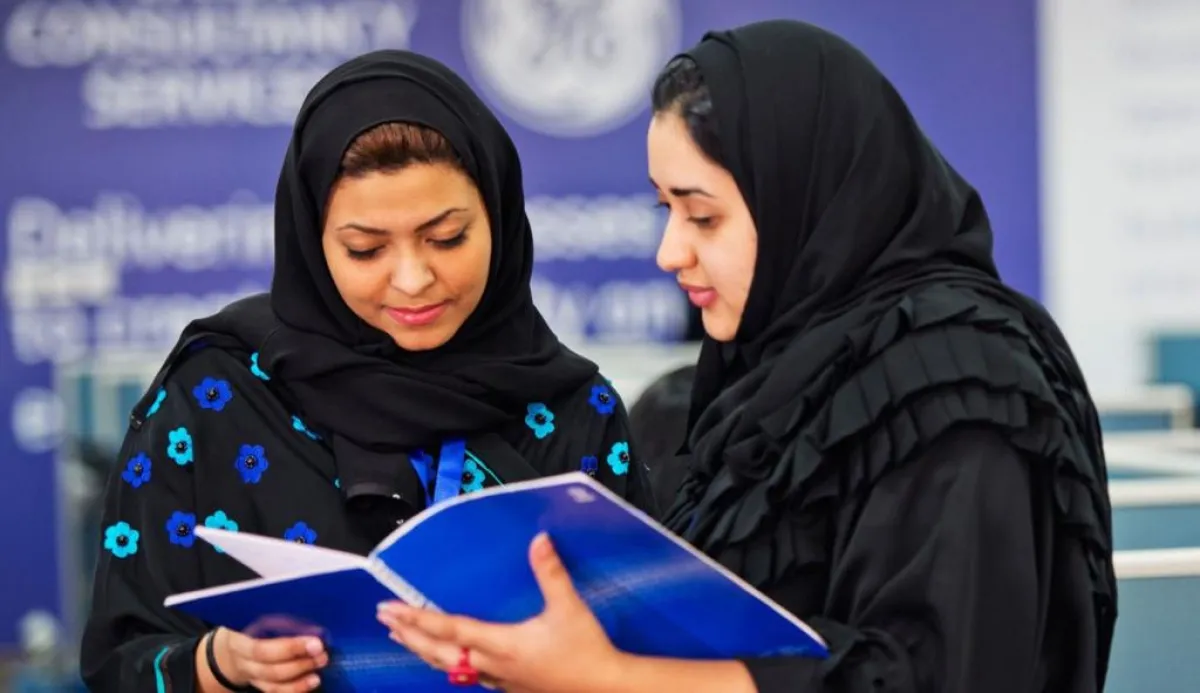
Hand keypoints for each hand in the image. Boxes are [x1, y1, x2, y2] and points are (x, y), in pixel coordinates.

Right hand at [207, 627, 327, 691]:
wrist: (232, 651)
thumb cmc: (252, 628)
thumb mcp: (258, 618)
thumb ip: (280, 621)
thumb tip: (313, 625)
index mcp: (238, 640)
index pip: (261, 648)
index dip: (290, 648)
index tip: (315, 642)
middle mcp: (242, 662)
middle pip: (269, 669)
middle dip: (299, 663)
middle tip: (322, 654)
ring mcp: (250, 677)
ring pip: (273, 684)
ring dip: (299, 680)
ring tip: (319, 669)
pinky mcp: (259, 686)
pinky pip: (276, 692)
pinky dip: (295, 689)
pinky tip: (311, 682)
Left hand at [377, 532, 624, 692]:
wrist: (604, 689)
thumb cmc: (586, 651)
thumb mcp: (569, 607)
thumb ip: (551, 573)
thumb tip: (539, 540)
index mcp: (501, 643)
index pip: (448, 629)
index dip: (416, 619)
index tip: (390, 608)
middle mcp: (492, 665)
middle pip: (438, 651)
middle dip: (409, 634)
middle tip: (385, 620)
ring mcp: (498, 680)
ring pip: (449, 667)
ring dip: (423, 651)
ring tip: (403, 640)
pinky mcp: (509, 687)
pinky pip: (468, 677)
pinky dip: (448, 665)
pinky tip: (448, 664)